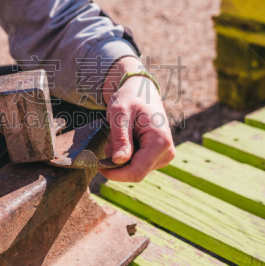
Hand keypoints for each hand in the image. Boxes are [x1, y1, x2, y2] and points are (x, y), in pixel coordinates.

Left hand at [99, 56, 174, 181]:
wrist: (141, 91)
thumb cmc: (130, 98)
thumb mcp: (120, 113)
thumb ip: (121, 138)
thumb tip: (119, 161)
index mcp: (160, 142)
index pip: (136, 172)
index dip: (115, 173)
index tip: (97, 164)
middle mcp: (167, 153)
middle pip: (134, 172)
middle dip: (117, 161)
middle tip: (111, 139)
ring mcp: (164, 156)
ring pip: (134, 169)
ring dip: (120, 157)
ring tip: (120, 135)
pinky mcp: (158, 157)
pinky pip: (136, 165)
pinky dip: (126, 155)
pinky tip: (126, 139)